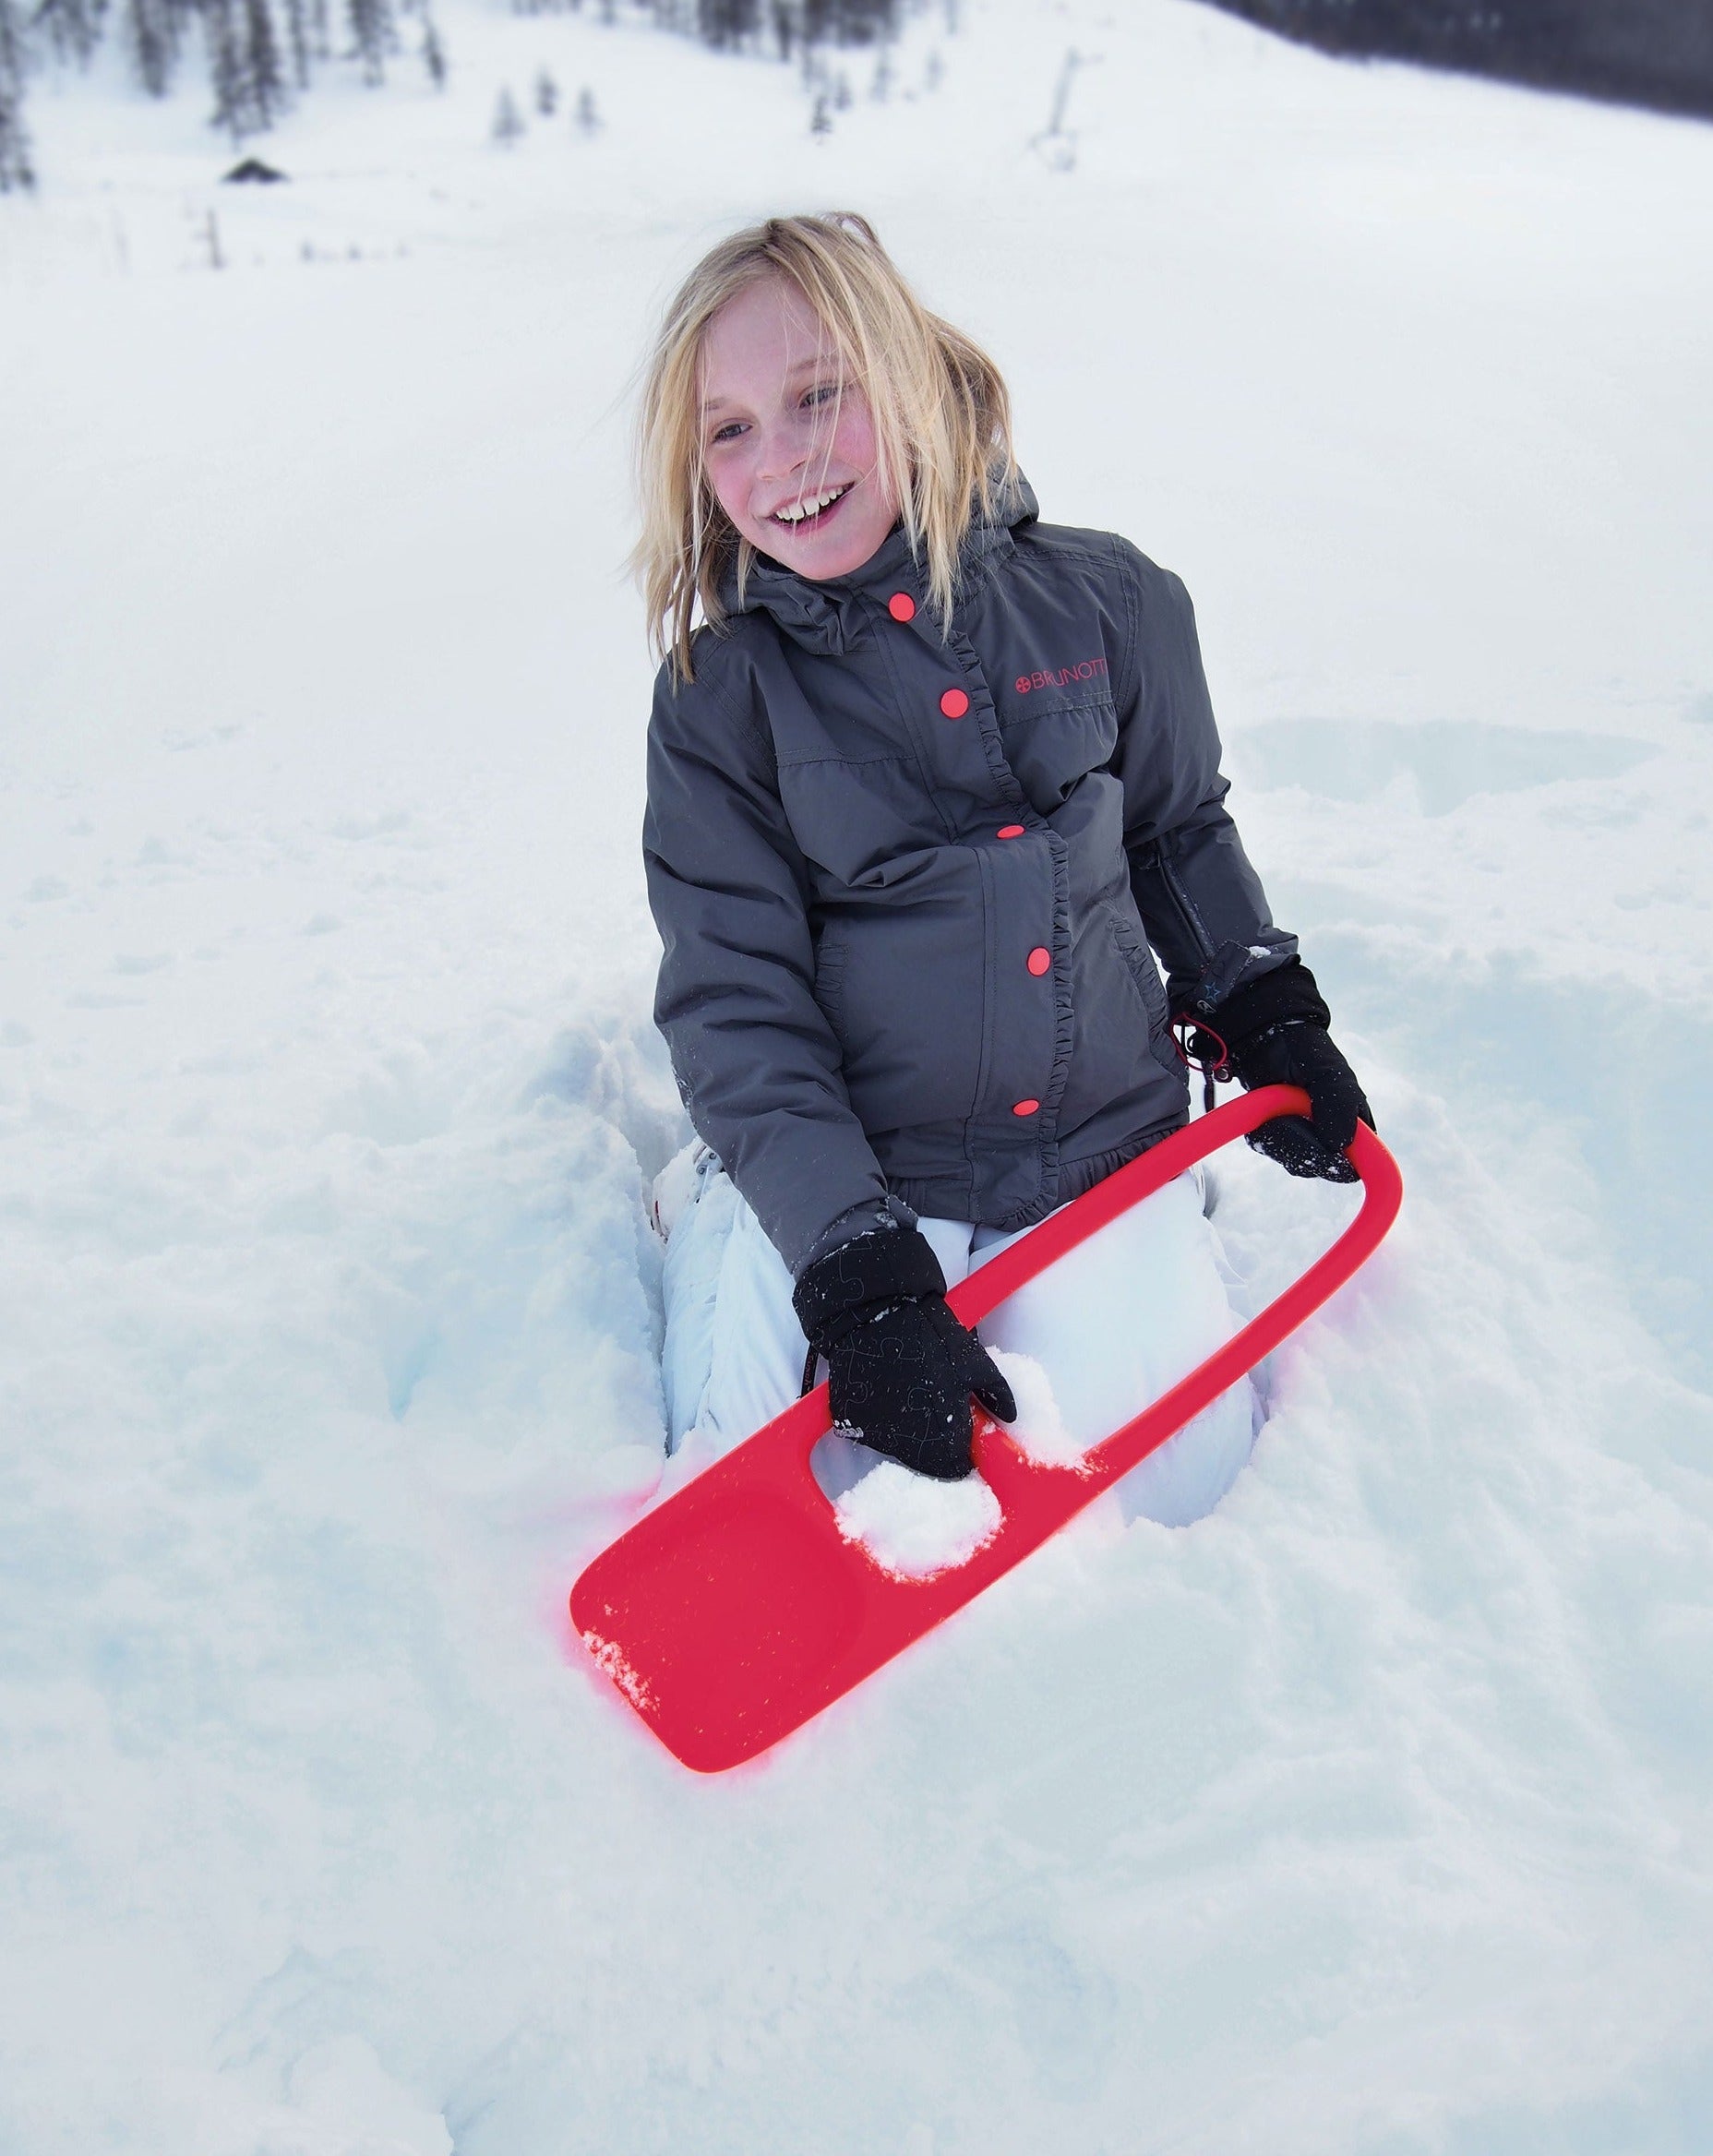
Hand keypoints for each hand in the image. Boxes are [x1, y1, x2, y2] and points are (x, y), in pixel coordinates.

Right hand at [792, 1227, 1015, 1480]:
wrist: (877, 1313)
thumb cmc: (932, 1337)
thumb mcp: (977, 1362)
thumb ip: (998, 1395)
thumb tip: (1010, 1417)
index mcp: (941, 1437)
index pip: (953, 1468)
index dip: (960, 1455)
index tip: (960, 1434)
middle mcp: (905, 1445)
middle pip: (923, 1462)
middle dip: (934, 1443)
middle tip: (936, 1409)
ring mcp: (874, 1434)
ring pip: (895, 1447)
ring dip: (906, 1431)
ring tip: (911, 1392)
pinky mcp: (849, 1420)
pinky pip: (869, 1429)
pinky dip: (879, 1417)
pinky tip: (886, 1388)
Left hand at [1186, 961, 1374, 1184]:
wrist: (1265, 1037)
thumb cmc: (1304, 1049)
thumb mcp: (1327, 1071)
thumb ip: (1338, 1103)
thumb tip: (1341, 1144)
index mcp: (1356, 1122)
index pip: (1353, 1164)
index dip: (1336, 1161)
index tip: (1321, 1145)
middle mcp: (1333, 1134)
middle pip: (1320, 1166)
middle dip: (1299, 1141)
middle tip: (1288, 1111)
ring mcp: (1305, 1137)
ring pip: (1293, 1160)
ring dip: (1279, 1135)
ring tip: (1277, 1102)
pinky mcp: (1279, 1135)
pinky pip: (1270, 1148)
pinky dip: (1264, 1132)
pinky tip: (1265, 1110)